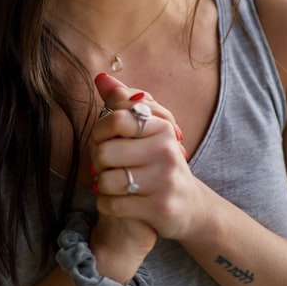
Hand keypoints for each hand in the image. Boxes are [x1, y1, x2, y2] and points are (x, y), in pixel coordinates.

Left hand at [90, 72, 199, 241]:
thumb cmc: (158, 161)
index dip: (99, 131)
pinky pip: (111, 204)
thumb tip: (100, 78)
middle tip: (107, 167)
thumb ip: (123, 102)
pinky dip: (106, 204)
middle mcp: (166, 151)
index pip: (116, 119)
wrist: (188, 205)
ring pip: (106, 181)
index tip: (103, 139)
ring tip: (112, 184)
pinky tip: (116, 201)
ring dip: (102, 185)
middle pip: (104, 152)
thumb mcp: (146, 129)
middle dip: (98, 162)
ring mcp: (164, 181)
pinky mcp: (159, 208)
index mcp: (161, 127)